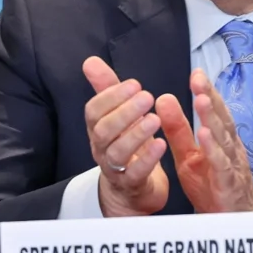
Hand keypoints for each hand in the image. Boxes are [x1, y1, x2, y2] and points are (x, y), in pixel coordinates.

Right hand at [81, 57, 168, 216]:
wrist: (132, 190)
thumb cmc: (126, 145)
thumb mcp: (117, 115)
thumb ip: (107, 89)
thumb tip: (90, 61)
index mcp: (97, 129)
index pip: (94, 111)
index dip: (111, 96)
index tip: (135, 84)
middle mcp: (101, 148)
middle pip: (103, 131)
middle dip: (124, 112)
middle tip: (148, 96)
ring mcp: (115, 168)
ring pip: (117, 152)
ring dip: (136, 134)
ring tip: (155, 119)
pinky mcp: (131, 185)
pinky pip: (135, 173)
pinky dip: (148, 159)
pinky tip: (161, 145)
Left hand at [156, 69, 252, 213]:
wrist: (233, 218)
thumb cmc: (212, 185)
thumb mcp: (188, 155)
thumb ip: (177, 129)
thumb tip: (163, 99)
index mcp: (219, 139)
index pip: (214, 111)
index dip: (206, 91)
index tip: (196, 73)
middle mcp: (229, 147)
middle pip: (222, 119)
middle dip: (210, 98)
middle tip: (198, 79)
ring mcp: (231, 165)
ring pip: (224, 138)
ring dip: (213, 118)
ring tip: (201, 101)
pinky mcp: (228, 183)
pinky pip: (222, 165)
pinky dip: (214, 150)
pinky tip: (205, 137)